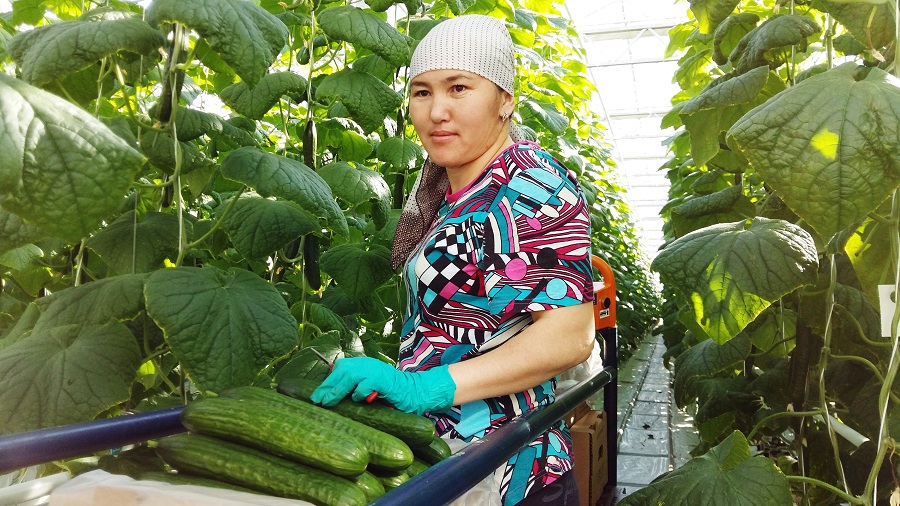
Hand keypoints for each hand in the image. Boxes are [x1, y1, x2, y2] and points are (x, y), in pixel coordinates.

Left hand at [310, 357, 455, 415]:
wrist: (417, 392)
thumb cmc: (391, 395)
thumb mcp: (369, 390)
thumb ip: (354, 389)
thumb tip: (330, 399)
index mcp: (363, 365)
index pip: (339, 369)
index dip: (326, 382)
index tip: (315, 396)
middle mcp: (368, 364)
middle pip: (341, 370)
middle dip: (327, 386)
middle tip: (316, 401)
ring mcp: (375, 370)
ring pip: (349, 375)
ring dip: (337, 390)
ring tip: (327, 402)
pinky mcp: (383, 380)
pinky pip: (365, 385)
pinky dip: (359, 394)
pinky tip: (361, 400)